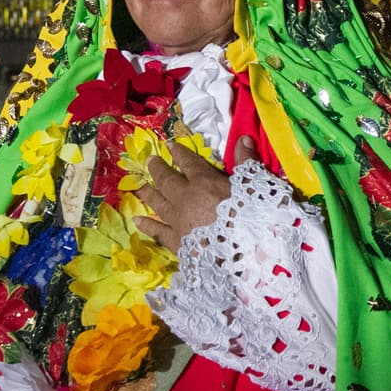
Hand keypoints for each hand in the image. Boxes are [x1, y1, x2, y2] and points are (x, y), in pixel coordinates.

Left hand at [133, 136, 258, 252]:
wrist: (241, 253)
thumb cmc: (250, 217)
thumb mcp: (252, 185)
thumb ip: (246, 161)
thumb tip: (244, 137)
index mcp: (203, 182)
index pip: (188, 163)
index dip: (179, 153)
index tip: (169, 145)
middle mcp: (185, 199)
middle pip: (167, 181)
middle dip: (158, 169)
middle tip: (149, 161)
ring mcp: (177, 221)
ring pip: (158, 203)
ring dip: (148, 193)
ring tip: (139, 186)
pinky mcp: (176, 241)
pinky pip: (158, 231)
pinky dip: (147, 225)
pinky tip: (137, 220)